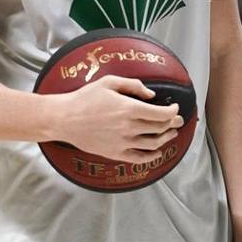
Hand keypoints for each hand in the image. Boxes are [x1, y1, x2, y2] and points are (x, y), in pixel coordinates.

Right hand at [48, 76, 182, 163]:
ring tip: (171, 133)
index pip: (162, 114)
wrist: (64, 119)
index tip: (174, 108)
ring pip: (154, 144)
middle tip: (177, 120)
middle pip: (160, 128)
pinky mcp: (115, 153)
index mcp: (129, 109)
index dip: (173, 111)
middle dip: (173, 123)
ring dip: (166, 138)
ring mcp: (123, 143)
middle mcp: (129, 127)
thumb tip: (151, 95)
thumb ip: (134, 85)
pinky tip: (157, 152)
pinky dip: (152, 156)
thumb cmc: (85, 99)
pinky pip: (139, 158)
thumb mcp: (110, 82)